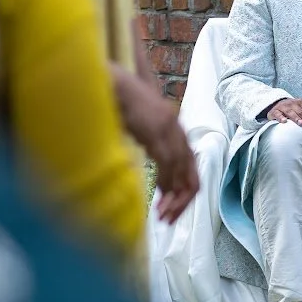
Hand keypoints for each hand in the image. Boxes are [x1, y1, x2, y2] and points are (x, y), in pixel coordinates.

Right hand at [110, 66, 198, 222]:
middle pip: (191, 171)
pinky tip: (160, 197)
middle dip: (183, 199)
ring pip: (181, 170)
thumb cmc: (120, 104)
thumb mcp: (141, 129)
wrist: (111, 83)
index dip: (183, 189)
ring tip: (164, 215)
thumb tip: (157, 175)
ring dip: (174, 197)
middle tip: (170, 219)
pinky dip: (166, 182)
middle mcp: (176, 128)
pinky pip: (167, 162)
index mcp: (174, 128)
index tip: (172, 208)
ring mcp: (168, 128)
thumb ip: (152, 148)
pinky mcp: (156, 130)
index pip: (189, 165)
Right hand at [266, 97, 301, 134]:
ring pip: (291, 112)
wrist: (275, 103)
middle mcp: (293, 103)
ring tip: (301, 124)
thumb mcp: (301, 109)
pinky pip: (278, 114)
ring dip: (296, 118)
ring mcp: (283, 107)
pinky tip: (284, 122)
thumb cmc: (291, 109)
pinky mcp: (275, 111)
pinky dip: (281, 117)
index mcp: (301, 102)